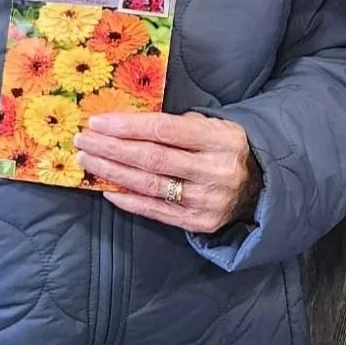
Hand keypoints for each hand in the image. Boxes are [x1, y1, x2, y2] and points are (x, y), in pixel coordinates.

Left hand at [74, 110, 260, 233]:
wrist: (262, 185)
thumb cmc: (227, 147)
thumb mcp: (214, 125)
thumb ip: (177, 125)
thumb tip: (127, 124)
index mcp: (220, 139)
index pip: (164, 130)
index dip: (127, 126)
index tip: (97, 121)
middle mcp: (214, 171)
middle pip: (152, 158)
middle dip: (111, 148)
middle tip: (83, 139)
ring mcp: (207, 200)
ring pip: (149, 185)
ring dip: (112, 172)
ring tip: (87, 160)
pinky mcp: (199, 223)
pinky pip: (156, 211)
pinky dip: (128, 200)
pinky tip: (106, 188)